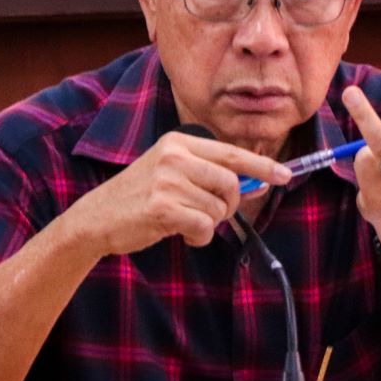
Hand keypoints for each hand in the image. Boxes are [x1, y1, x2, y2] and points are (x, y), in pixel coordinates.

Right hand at [68, 131, 291, 253]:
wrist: (96, 217)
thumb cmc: (139, 197)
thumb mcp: (171, 173)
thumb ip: (209, 175)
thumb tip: (256, 183)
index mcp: (178, 143)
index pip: (231, 153)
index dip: (261, 166)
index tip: (283, 175)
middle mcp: (174, 157)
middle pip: (231, 183)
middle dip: (230, 205)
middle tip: (212, 213)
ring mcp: (167, 181)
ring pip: (218, 208)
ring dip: (209, 223)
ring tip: (185, 221)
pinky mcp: (162, 207)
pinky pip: (204, 226)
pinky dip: (199, 237)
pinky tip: (181, 233)